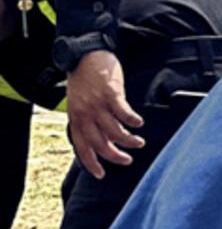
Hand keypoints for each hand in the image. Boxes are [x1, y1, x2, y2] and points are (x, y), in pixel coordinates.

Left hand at [65, 50, 142, 177]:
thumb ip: (88, 120)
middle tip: (128, 159)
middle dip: (115, 156)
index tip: (101, 175)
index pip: (81, 146)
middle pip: (100, 143)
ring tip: (139, 142)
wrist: (85, 54)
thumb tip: (101, 140)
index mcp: (76, 117)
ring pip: (114, 132)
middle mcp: (85, 113)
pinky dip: (133, 122)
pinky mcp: (111, 94)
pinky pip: (124, 114)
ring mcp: (97, 104)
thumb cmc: (85, 79)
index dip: (91, 163)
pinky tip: (139, 123)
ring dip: (129, 141)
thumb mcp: (79, 102)